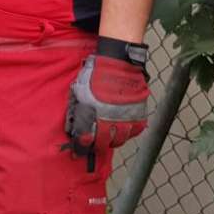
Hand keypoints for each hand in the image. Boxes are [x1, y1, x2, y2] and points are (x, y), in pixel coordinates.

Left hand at [65, 42, 149, 157]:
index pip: (86, 138)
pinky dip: (129, 133)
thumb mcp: (80, 91)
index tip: (76, 152)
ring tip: (108, 137)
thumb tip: (74, 126)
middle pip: (104, 142)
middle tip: (94, 145)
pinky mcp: (139, 112)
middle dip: (96, 146)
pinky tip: (123, 130)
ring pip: (120, 139)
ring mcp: (127, 116)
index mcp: (94, 113)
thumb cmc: (97, 73)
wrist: (118, 60)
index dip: (80, 147)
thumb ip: (78, 110)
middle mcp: (111, 118)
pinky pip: (135, 131)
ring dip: (113, 141)